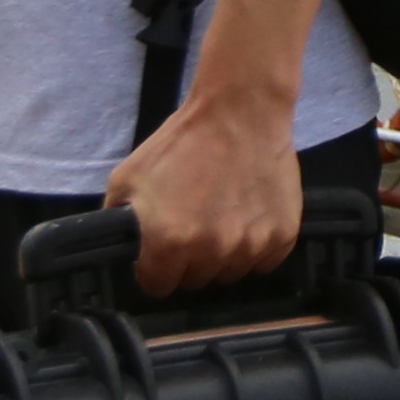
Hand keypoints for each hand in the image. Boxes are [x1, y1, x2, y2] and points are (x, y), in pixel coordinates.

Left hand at [106, 80, 302, 294]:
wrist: (240, 112)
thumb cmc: (183, 142)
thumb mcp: (128, 178)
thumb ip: (118, 222)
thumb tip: (122, 252)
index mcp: (168, 242)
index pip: (158, 286)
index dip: (156, 267)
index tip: (163, 249)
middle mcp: (211, 251)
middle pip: (195, 281)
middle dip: (190, 259)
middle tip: (194, 221)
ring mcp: (250, 246)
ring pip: (230, 273)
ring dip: (224, 254)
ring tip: (222, 213)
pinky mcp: (281, 236)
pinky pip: (264, 261)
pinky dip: (256, 245)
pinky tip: (247, 213)